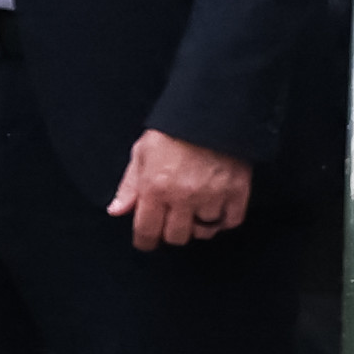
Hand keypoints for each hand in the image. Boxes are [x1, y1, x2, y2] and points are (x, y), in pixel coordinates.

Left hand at [113, 129, 253, 249]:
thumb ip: (129, 186)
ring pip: (204, 231)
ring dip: (198, 226)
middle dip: (170, 233)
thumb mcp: (141, 153)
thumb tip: (116, 211)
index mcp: (155, 188)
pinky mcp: (237, 191)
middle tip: (171, 221)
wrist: (211, 111)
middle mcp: (183, 197)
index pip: (147, 230)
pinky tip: (216, 210)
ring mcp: (212, 196)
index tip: (146, 242)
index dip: (145, 241)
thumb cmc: (171, 131)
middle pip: (176, 237)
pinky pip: (231, 221)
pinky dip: (223, 220)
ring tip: (194, 213)